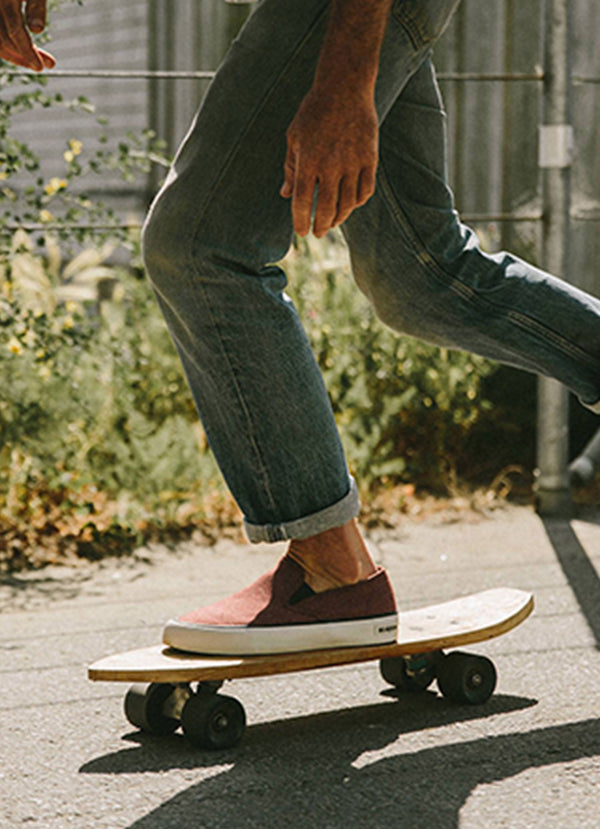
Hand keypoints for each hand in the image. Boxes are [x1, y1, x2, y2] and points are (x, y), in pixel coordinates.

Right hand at [0, 0, 54, 70]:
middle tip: (41, 65)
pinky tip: (20, 48)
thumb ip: (36, 5)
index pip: (15, 31)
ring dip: (14, 53)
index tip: (43, 66)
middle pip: (3, 38)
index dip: (28, 52)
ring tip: (32, 59)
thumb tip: (36, 30)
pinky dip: (5, 41)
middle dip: (23, 55)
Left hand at [280, 86, 377, 236]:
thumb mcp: (294, 138)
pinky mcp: (369, 158)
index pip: (303, 202)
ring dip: (339, 218)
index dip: (301, 221)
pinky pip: (365, 190)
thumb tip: (285, 194)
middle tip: (318, 232)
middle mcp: (330, 166)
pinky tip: (351, 205)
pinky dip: (358, 202)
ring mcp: (352, 163)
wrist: (344, 87)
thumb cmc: (313, 113)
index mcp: (308, 161)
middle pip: (327, 209)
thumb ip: (290, 169)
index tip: (301, 232)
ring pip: (348, 204)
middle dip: (321, 225)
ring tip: (333, 223)